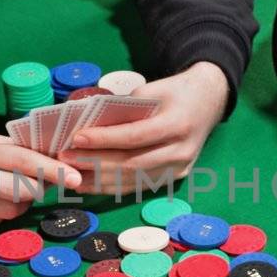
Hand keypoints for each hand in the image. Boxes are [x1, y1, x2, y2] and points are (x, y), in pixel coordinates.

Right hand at [0, 125, 81, 227]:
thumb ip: (4, 147)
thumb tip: (43, 157)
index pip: (20, 159)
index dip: (51, 169)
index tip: (74, 177)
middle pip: (19, 190)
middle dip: (39, 189)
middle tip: (42, 182)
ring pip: (9, 210)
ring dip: (21, 202)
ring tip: (14, 190)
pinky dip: (0, 211)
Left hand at [64, 62, 228, 196]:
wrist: (209, 100)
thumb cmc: (176, 91)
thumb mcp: (152, 89)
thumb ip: (125, 108)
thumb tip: (89, 124)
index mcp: (177, 124)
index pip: (135, 136)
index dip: (104, 139)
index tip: (76, 139)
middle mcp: (181, 151)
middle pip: (133, 163)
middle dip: (96, 163)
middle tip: (66, 159)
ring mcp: (180, 168)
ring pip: (135, 180)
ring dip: (100, 180)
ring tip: (72, 176)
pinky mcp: (175, 177)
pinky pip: (141, 185)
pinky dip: (114, 187)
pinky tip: (92, 184)